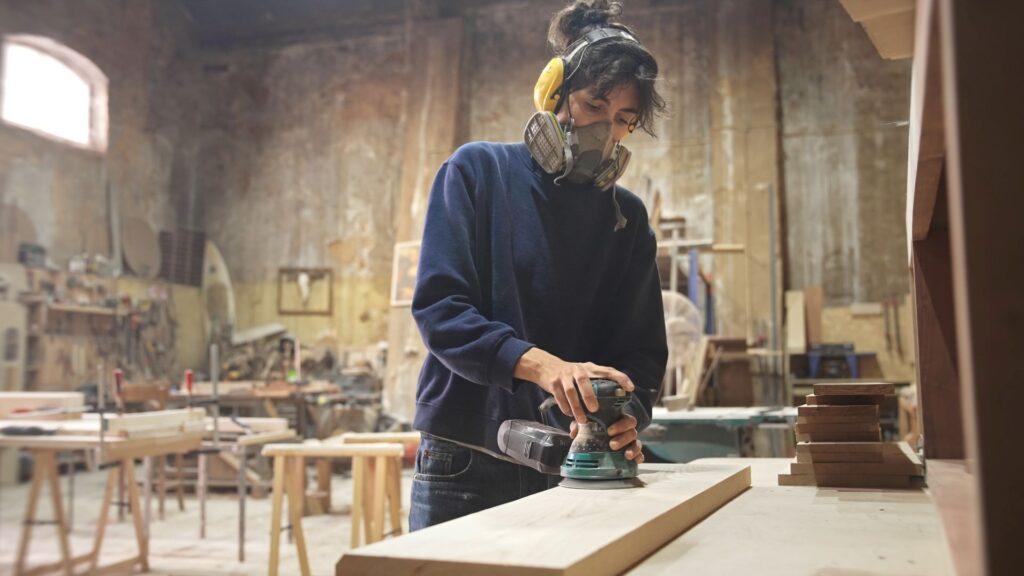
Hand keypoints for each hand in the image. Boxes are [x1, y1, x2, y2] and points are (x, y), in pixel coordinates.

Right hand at [514, 348, 633, 423]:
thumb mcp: (584, 374)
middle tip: (595, 409)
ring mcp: (564, 375)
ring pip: (570, 391)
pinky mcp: (553, 383)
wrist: (545, 366)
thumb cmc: (571, 375)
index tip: (630, 388)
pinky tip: (569, 415)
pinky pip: (559, 397)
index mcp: (589, 368)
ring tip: (582, 420)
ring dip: (576, 407)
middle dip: (589, 395)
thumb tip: (612, 404)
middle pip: (583, 380)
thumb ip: (595, 384)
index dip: (620, 378)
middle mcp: (577, 369)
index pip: (608, 370)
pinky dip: (565, 408)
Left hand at [570, 414, 643, 462]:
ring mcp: (630, 442)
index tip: (609, 431)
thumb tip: (574, 433)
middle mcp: (626, 431)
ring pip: (637, 443)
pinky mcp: (632, 453)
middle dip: (623, 438)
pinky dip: (639, 457)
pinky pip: (640, 454)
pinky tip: (636, 461)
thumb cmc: (593, 428)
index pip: (627, 419)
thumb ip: (579, 425)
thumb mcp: (585, 425)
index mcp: (618, 421)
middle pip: (632, 432)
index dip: (621, 425)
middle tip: (612, 444)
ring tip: (625, 455)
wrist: (595, 437)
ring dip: (632, 448)